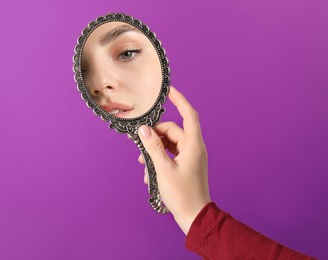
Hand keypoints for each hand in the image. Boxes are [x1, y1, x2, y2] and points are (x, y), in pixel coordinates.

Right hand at [138, 86, 210, 234]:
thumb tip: (144, 130)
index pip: (188, 115)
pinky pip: (170, 154)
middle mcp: (193, 148)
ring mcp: (190, 156)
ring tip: (143, 164)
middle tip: (139, 145)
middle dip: (154, 136)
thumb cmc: (182, 194)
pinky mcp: (185, 164)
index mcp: (193, 145)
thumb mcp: (163, 169)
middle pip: (172, 131)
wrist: (194, 215)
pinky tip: (149, 172)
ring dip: (154, 150)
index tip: (168, 90)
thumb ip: (153, 147)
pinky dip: (159, 158)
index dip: (179, 100)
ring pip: (169, 143)